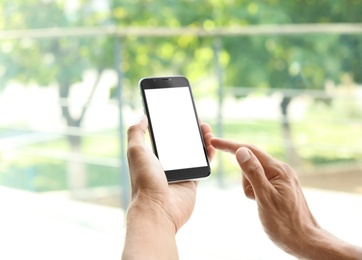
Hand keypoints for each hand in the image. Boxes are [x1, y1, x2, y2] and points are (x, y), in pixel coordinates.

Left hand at [123, 115, 214, 258]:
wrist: (158, 209)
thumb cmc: (144, 180)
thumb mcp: (135, 151)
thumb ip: (136, 132)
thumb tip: (142, 117)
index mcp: (153, 156)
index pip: (166, 135)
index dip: (175, 124)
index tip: (183, 113)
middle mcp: (167, 163)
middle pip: (182, 142)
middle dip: (191, 130)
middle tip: (199, 121)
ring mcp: (180, 172)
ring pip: (194, 151)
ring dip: (202, 139)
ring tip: (207, 130)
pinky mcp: (192, 181)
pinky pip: (203, 165)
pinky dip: (209, 154)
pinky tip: (211, 145)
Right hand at [211, 138, 361, 258]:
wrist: (304, 241)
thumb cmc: (285, 223)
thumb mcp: (264, 197)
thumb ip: (253, 173)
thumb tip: (240, 151)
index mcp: (278, 169)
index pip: (250, 150)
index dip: (229, 145)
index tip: (213, 141)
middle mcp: (281, 170)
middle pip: (251, 162)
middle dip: (244, 178)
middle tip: (252, 197)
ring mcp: (281, 179)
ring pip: (254, 174)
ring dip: (249, 187)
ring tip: (259, 203)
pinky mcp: (279, 187)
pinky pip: (259, 182)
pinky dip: (254, 191)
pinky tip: (262, 203)